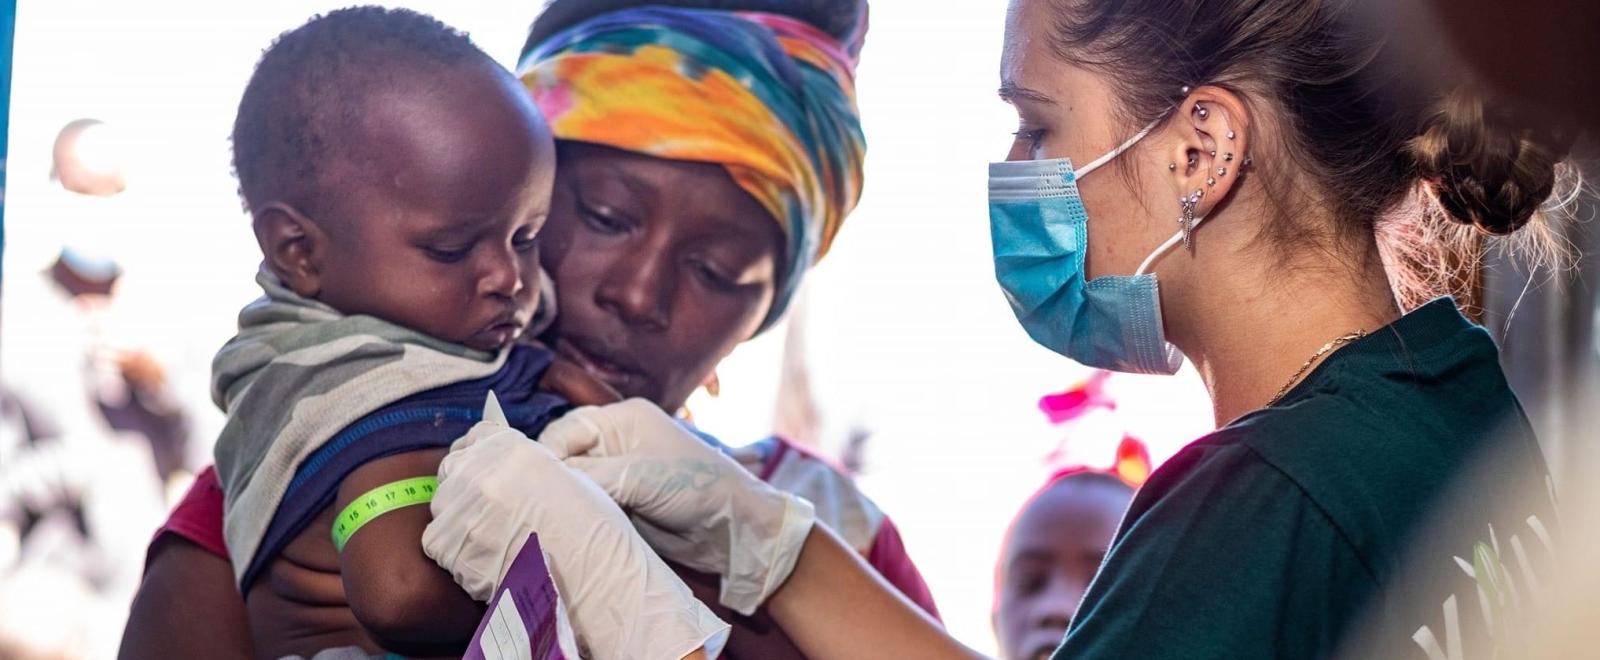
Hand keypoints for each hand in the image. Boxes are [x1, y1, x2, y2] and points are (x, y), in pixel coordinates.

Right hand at [423, 402, 727, 658]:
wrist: (733, 529)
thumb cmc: (696, 487)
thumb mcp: (639, 477)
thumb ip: (590, 476)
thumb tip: (545, 480)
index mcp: (621, 419)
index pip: (565, 430)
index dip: (544, 455)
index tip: (526, 484)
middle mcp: (615, 441)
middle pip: (564, 455)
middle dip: (549, 479)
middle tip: (527, 505)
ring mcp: (618, 472)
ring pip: (572, 483)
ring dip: (561, 500)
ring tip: (540, 519)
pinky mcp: (620, 502)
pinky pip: (586, 504)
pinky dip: (575, 515)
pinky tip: (562, 529)